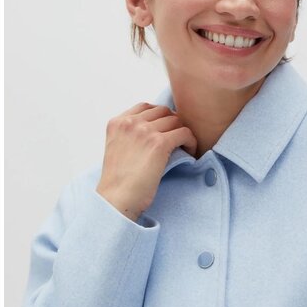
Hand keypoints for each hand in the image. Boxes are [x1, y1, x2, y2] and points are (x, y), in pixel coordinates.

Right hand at [96, 102, 196, 221]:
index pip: (146, 107)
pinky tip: (190, 152)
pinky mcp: (159, 143)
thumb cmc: (118, 182)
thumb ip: (130, 135)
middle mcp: (130, 123)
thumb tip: (155, 131)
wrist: (116, 199)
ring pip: (176, 121)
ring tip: (184, 147)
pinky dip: (191, 142)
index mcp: (117, 123)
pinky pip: (185, 133)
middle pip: (163, 112)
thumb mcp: (117, 149)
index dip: (160, 116)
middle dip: (173, 123)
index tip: (166, 129)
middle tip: (178, 138)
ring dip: (183, 132)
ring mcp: (144, 131)